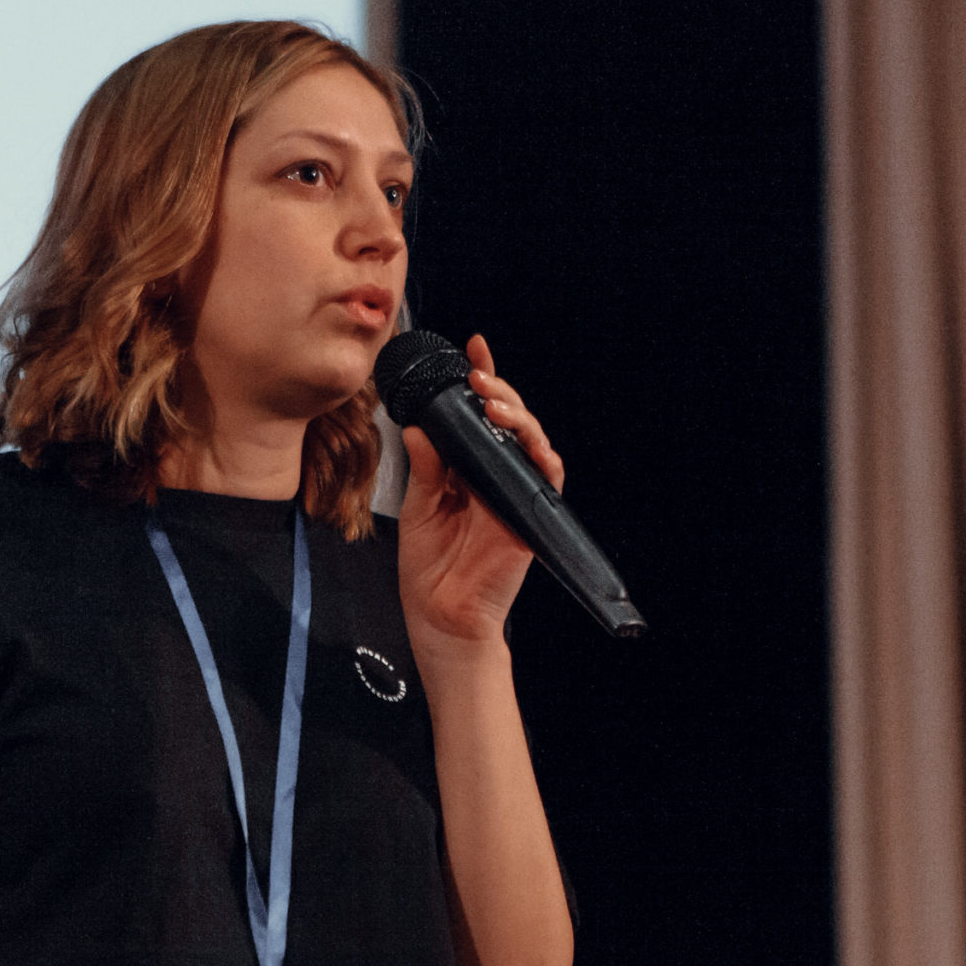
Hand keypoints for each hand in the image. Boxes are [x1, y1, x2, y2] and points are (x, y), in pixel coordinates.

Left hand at [395, 334, 565, 659]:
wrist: (442, 617)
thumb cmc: (430, 569)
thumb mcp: (419, 507)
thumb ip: (424, 467)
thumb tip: (418, 427)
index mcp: (468, 470)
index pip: (479, 417)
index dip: (482, 381)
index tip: (473, 348)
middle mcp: (495, 477)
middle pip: (510, 421)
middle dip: (499, 390)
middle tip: (479, 374)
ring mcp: (515, 494)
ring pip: (532, 441)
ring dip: (519, 416)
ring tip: (493, 402)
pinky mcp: (530, 517)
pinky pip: (548, 480)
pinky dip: (544, 457)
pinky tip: (530, 442)